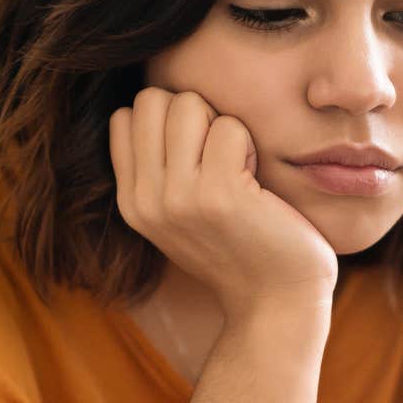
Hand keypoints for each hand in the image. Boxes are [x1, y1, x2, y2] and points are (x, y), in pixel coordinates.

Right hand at [109, 87, 337, 320]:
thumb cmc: (240, 247)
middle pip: (153, 99)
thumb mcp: (179, 214)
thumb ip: (156, 168)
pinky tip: (257, 184)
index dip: (168, 119)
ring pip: (188, 104)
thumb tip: (149, 104)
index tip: (196, 155)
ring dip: (222, 126)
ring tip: (237, 168)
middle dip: (193, 113)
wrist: (276, 302)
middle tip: (220, 156)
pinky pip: (229, 126)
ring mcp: (179, 198)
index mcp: (131, 202)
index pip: (126, 116)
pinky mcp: (219, 195)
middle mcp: (146, 200)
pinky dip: (249, 144)